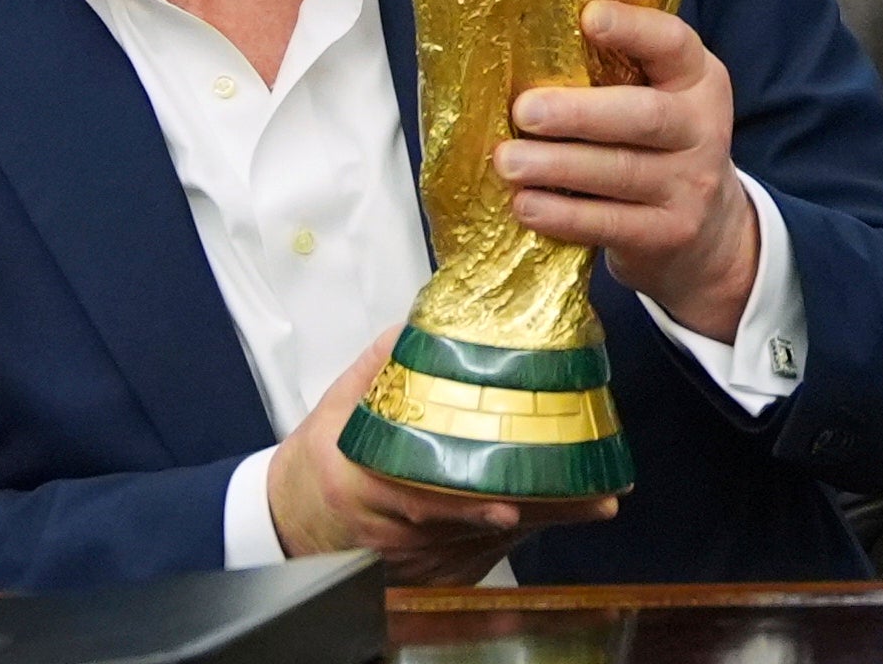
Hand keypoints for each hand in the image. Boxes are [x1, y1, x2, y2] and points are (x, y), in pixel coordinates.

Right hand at [266, 329, 614, 580]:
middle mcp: (387, 527)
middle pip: (466, 522)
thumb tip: (438, 312)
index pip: (419, 496)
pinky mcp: (426, 571)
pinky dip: (517, 536)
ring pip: (481, 542)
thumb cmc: (322, 458)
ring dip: (538, 522)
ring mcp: (409, 558)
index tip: (512, 501)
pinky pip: (479, 555)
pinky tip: (556, 517)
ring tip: (591, 503)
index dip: (468, 501)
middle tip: (590, 496)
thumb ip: (389, 357)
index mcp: (360, 480)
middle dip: (533, 510)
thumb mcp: (343, 401)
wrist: (291, 518)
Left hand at [503, 2, 758, 343]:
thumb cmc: (661, 147)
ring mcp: (691, 186)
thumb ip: (619, 74)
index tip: (588, 16)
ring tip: (507, 161)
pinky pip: (610, 223)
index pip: (674, 44)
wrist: (710, 233)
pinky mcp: (669, 235)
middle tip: (524, 110)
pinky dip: (563, 215)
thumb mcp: (664, 99)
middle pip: (645, 117)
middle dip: (580, 113)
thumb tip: (527, 45)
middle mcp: (704, 129)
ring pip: (620, 172)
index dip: (634, 28)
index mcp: (699, 80)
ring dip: (557, 166)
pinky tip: (526, 204)